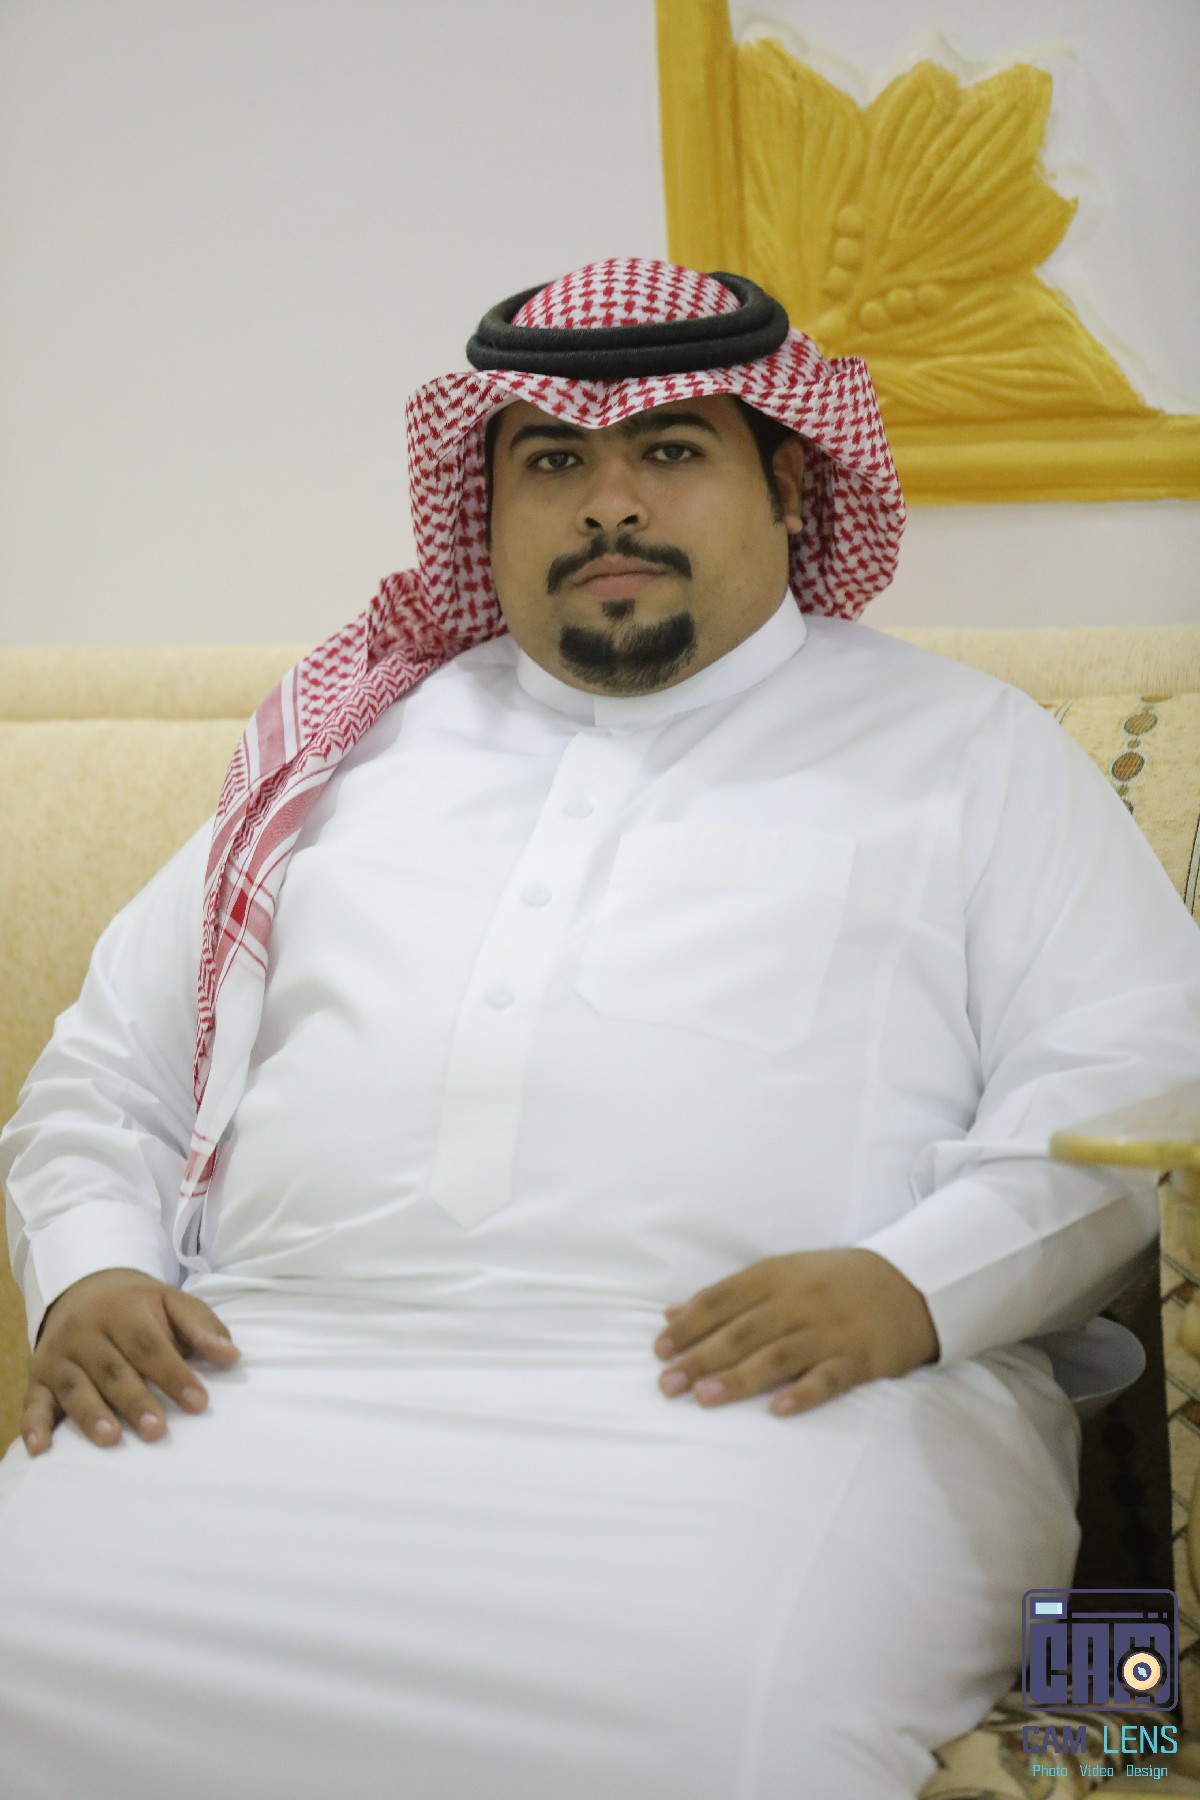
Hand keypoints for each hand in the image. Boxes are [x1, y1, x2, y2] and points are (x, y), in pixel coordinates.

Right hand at [22, 1267, 240, 1454]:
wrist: (85, 1287)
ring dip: (91, 1414)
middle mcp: (87, 1331)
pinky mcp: (38, 1377)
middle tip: (156, 1431)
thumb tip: (231, 1356)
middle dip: (134, 1400)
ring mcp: (59, 1355)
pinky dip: (34, 1426)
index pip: (150, 1346)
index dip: (175, 1375)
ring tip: (110, 1439)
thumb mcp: (172, 1302)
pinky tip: (40, 1450)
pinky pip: (32, 1403)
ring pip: (75, 1387)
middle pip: (112, 1369)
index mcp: (123, 1310)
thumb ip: (202, 1328)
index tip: (200, 1403)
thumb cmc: (139, 1306)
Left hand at [653, 1249, 938, 1416]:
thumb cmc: (832, 1282)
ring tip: (704, 1398)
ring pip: (778, 1355)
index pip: (723, 1299)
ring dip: (739, 1377)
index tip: (660, 1350)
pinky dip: (804, 1393)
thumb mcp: (782, 1275)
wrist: (910, 1284)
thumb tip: (672, 1315)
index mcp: (777, 1276)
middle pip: (743, 1331)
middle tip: (668, 1384)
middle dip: (701, 1357)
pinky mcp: (860, 1358)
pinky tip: (778, 1411)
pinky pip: (829, 1378)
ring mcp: (831, 1330)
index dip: (689, 1325)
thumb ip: (729, 1296)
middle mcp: (800, 1300)